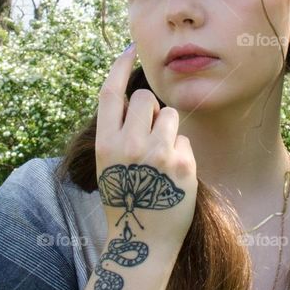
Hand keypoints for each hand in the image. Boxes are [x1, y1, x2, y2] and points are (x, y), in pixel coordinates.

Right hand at [96, 42, 196, 247]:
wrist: (143, 241)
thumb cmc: (127, 199)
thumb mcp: (110, 165)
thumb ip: (119, 132)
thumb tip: (141, 99)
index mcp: (104, 144)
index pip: (110, 93)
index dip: (120, 66)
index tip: (132, 49)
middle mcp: (128, 146)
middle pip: (145, 99)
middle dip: (151, 111)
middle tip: (150, 137)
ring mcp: (157, 154)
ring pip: (170, 115)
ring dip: (169, 130)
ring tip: (161, 160)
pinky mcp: (182, 164)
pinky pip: (185, 139)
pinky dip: (182, 153)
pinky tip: (173, 177)